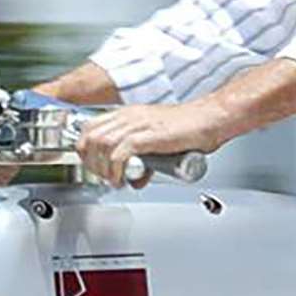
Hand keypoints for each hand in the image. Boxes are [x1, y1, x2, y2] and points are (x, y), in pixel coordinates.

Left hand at [75, 101, 231, 187]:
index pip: (90, 128)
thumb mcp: (157, 143)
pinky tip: (123, 179)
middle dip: (91, 163)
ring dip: (103, 168)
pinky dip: (116, 170)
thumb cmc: (190, 129)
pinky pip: (120, 153)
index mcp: (128, 115)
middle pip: (90, 137)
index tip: (94, 168)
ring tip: (114, 180)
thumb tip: (135, 179)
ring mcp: (138, 124)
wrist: (210, 119)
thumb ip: (143, 160)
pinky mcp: (148, 135)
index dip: (86, 151)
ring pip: (101, 144)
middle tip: (103, 177)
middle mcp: (129, 117)